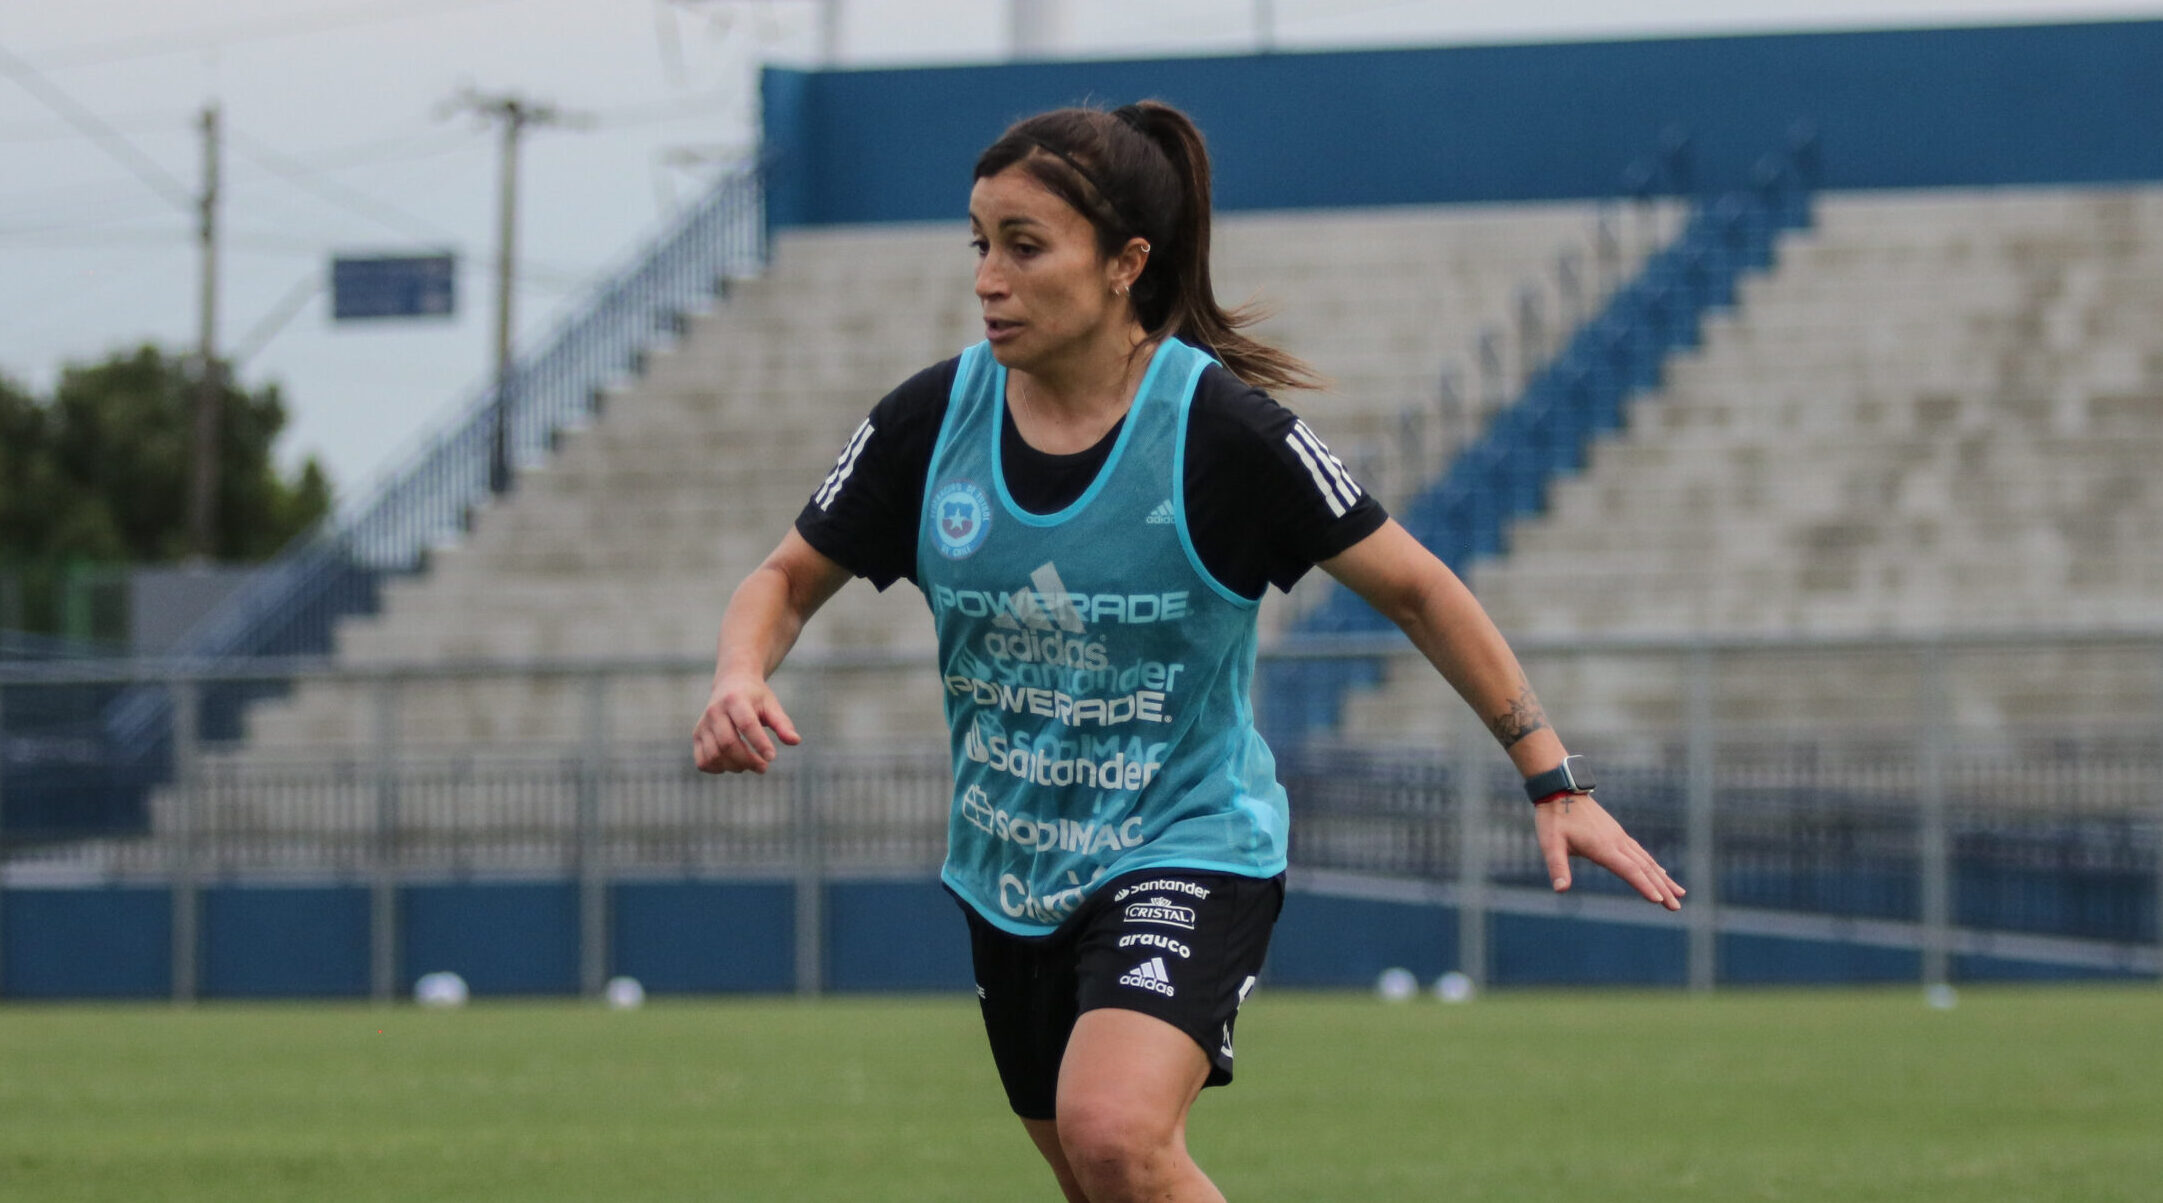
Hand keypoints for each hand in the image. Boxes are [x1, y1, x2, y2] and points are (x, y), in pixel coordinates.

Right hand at [692, 673, 801, 773]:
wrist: (731, 683)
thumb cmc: (756, 697)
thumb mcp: (771, 705)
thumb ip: (783, 723)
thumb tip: (795, 741)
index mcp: (735, 700)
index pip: (747, 724)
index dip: (760, 743)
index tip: (772, 757)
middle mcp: (715, 711)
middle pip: (728, 743)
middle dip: (748, 760)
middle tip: (764, 767)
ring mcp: (702, 724)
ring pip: (714, 755)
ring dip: (735, 766)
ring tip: (750, 765)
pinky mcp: (696, 736)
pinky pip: (702, 761)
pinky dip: (718, 768)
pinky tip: (733, 764)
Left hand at [1532, 793, 1684, 909]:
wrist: (1561, 791)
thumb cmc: (1554, 819)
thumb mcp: (1550, 844)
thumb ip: (1557, 867)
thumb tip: (1560, 889)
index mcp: (1602, 847)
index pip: (1629, 869)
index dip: (1644, 885)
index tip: (1659, 900)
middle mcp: (1616, 842)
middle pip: (1645, 868)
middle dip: (1662, 889)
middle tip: (1676, 907)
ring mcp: (1619, 837)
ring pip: (1647, 860)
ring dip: (1663, 879)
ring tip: (1679, 893)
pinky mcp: (1618, 834)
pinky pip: (1641, 852)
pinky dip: (1654, 865)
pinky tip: (1661, 873)